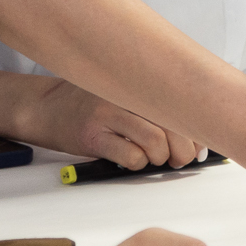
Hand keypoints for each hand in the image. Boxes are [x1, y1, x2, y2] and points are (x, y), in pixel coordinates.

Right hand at [19, 76, 205, 169]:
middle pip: (173, 124)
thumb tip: (194, 134)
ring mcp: (108, 113)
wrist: (45, 106)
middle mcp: (124, 93)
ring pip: (155, 141)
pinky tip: (130, 158)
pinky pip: (130, 156)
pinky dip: (137, 164)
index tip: (200, 146)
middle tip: (178, 159)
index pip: (181, 104)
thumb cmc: (90, 104)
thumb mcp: (122, 92)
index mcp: (137, 81)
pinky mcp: (93, 135)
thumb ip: (153, 104)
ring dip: (160, 157)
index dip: (196, 130)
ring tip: (153, 158)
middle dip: (183, 150)